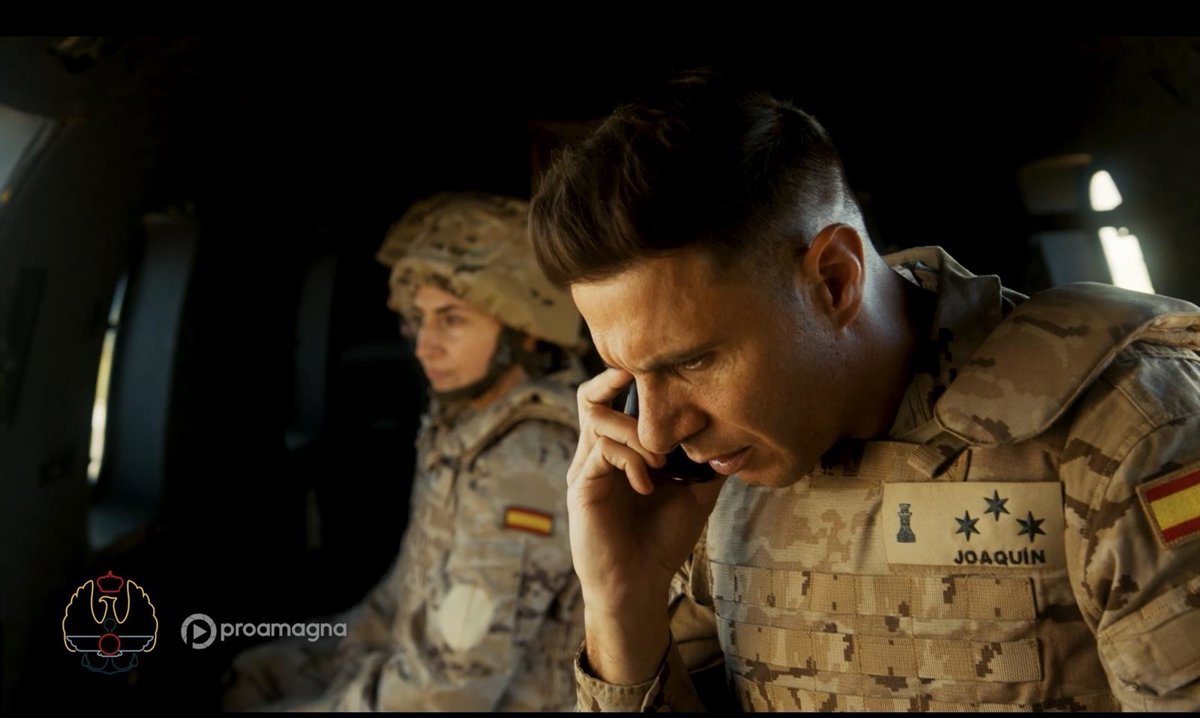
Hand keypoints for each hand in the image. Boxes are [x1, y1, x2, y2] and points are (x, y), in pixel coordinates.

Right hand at [567, 368, 726, 682]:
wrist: (639, 586)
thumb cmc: (662, 541)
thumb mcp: (694, 493)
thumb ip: (706, 462)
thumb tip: (734, 433)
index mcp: (618, 450)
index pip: (612, 399)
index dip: (629, 380)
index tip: (663, 374)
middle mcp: (595, 453)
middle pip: (590, 396)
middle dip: (616, 383)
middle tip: (650, 386)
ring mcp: (586, 469)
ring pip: (597, 419)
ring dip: (635, 431)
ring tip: (662, 461)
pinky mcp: (582, 488)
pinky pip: (601, 453)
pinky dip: (631, 460)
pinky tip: (649, 483)